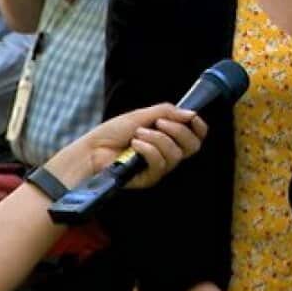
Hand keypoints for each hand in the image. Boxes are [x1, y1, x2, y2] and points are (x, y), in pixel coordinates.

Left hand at [45, 103, 207, 188]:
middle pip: (193, 146)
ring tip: (138, 134)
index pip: (196, 136)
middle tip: (159, 123)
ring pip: (176, 154)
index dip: (199, 127)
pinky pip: (160, 163)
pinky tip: (135, 145)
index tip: (192, 117)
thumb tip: (191, 113)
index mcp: (168, 137)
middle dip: (178, 131)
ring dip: (157, 139)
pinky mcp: (149, 178)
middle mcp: (167, 153)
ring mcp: (159, 167)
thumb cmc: (113, 133)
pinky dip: (148, 150)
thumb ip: (167, 112)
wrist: (92, 150)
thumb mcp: (141, 115)